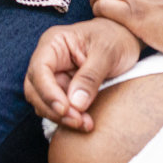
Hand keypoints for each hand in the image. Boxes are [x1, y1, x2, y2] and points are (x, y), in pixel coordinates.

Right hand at [24, 18, 142, 132]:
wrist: (126, 41)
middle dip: (54, 109)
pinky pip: (57, 109)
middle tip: (78, 121)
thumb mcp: (107, 52)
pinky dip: (68, 119)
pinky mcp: (63, 91)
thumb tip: (76, 104)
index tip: (66, 109)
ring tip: (86, 124)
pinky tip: (85, 123)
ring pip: (43, 103)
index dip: (48, 92)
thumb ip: (91, 76)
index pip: (40, 69)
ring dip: (61, 118)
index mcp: (54, 43)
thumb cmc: (115, 38)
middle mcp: (48, 60)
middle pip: (35, 90)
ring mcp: (54, 76)